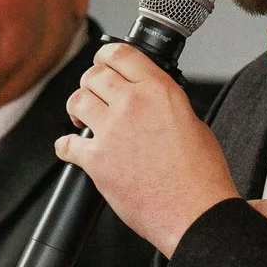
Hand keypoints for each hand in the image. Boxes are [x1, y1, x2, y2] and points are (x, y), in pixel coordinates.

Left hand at [58, 42, 240, 255]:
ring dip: (76, 109)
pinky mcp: (97, 160)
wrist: (195, 212)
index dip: (106, 56)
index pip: (121, 54)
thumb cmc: (201, 177)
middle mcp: (134, 104)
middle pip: (94, 75)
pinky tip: (72, 149)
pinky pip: (66, 144)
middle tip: (93, 94)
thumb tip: (151, 103)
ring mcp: (113, 131)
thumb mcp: (194, 123)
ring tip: (81, 119)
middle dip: (90, 83)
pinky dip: (66, 147)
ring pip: (77, 101)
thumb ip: (166, 105)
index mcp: (161, 91)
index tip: (102, 63)